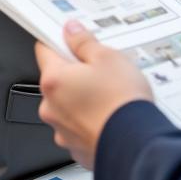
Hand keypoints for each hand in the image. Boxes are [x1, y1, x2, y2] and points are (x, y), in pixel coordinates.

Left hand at [36, 20, 152, 169]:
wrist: (135, 145)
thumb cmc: (121, 101)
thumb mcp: (107, 57)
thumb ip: (84, 42)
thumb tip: (72, 31)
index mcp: (54, 81)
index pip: (44, 50)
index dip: (60, 41)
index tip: (72, 39)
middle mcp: (51, 108)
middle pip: (58, 80)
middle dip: (76, 72)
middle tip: (101, 69)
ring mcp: (62, 131)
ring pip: (68, 105)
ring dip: (83, 97)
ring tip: (110, 94)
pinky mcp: (76, 148)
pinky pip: (79, 126)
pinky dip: (91, 120)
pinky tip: (110, 114)